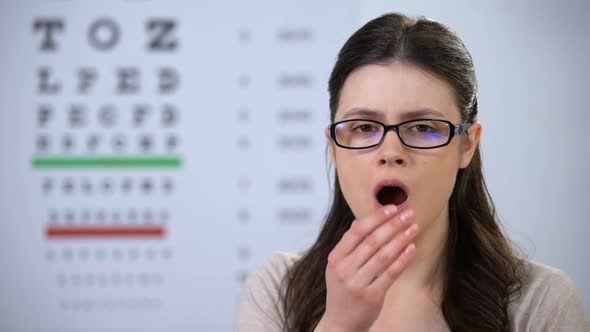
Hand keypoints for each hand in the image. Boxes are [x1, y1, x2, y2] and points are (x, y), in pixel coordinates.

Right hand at [317, 205, 418, 331]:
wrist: (341, 323)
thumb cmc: (342, 291)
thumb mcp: (337, 267)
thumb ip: (348, 245)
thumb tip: (359, 221)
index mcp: (335, 257)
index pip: (357, 231)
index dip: (377, 217)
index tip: (393, 208)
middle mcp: (344, 269)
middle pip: (372, 241)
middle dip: (393, 225)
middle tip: (409, 214)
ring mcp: (357, 283)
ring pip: (383, 256)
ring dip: (401, 239)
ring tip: (414, 228)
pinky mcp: (371, 296)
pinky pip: (390, 274)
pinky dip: (402, 260)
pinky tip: (411, 249)